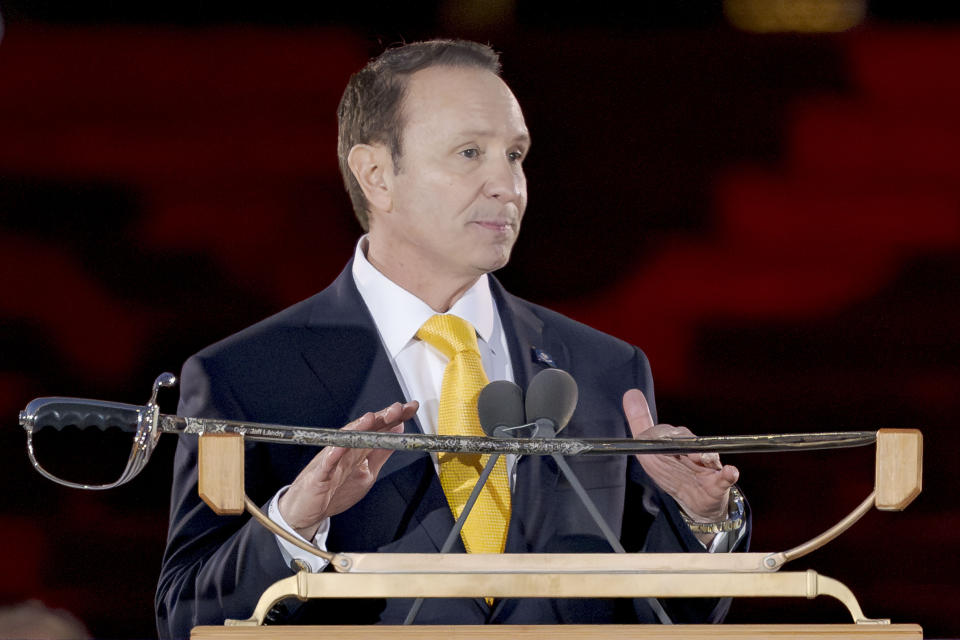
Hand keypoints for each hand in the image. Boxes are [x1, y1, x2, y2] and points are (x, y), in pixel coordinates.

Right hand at [278, 401, 418, 539]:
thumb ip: (380, 452)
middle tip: (396, 408)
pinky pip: (326, 464)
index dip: (394, 417)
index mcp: (358, 449)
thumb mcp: (367, 472)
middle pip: (364, 430)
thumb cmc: (335, 489)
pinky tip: (339, 447)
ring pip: (345, 441)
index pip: (378, 429)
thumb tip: (398, 430)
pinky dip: (332, 455)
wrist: (306, 509)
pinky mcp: (319, 475)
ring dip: (357, 429)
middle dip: (380, 418)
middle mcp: (345, 450)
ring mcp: (332, 461)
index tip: (410, 408)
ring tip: (370, 419)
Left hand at [623, 389, 738, 534]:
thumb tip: (630, 393)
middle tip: (677, 449)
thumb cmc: (672, 471)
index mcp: (677, 444)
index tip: (658, 437)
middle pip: (690, 440)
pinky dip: (729, 474)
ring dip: (704, 456)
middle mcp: (694, 451)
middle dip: (684, 442)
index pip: (670, 433)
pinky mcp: (719, 483)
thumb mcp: (651, 450)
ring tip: (699, 459)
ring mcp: (708, 466)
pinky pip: (726, 477)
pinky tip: (731, 472)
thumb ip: (640, 423)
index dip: (664, 433)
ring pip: (708, 456)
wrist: (695, 502)